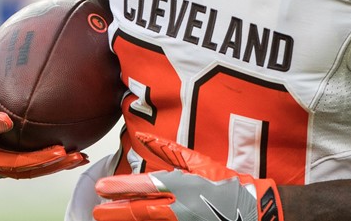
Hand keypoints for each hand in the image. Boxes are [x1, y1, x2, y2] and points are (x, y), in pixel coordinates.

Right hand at [0, 44, 88, 178]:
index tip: (5, 120)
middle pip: (10, 164)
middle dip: (36, 159)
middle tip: (59, 150)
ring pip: (27, 171)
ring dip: (52, 166)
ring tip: (78, 157)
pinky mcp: (9, 169)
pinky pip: (34, 169)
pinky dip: (55, 165)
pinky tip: (80, 156)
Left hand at [94, 131, 283, 220]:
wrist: (254, 212)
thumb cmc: (228, 186)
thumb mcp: (199, 163)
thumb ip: (170, 151)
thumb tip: (145, 137)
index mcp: (183, 184)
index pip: (145, 185)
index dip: (121, 188)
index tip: (101, 189)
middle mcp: (180, 206)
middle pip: (140, 211)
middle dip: (116, 211)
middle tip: (96, 211)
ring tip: (106, 220)